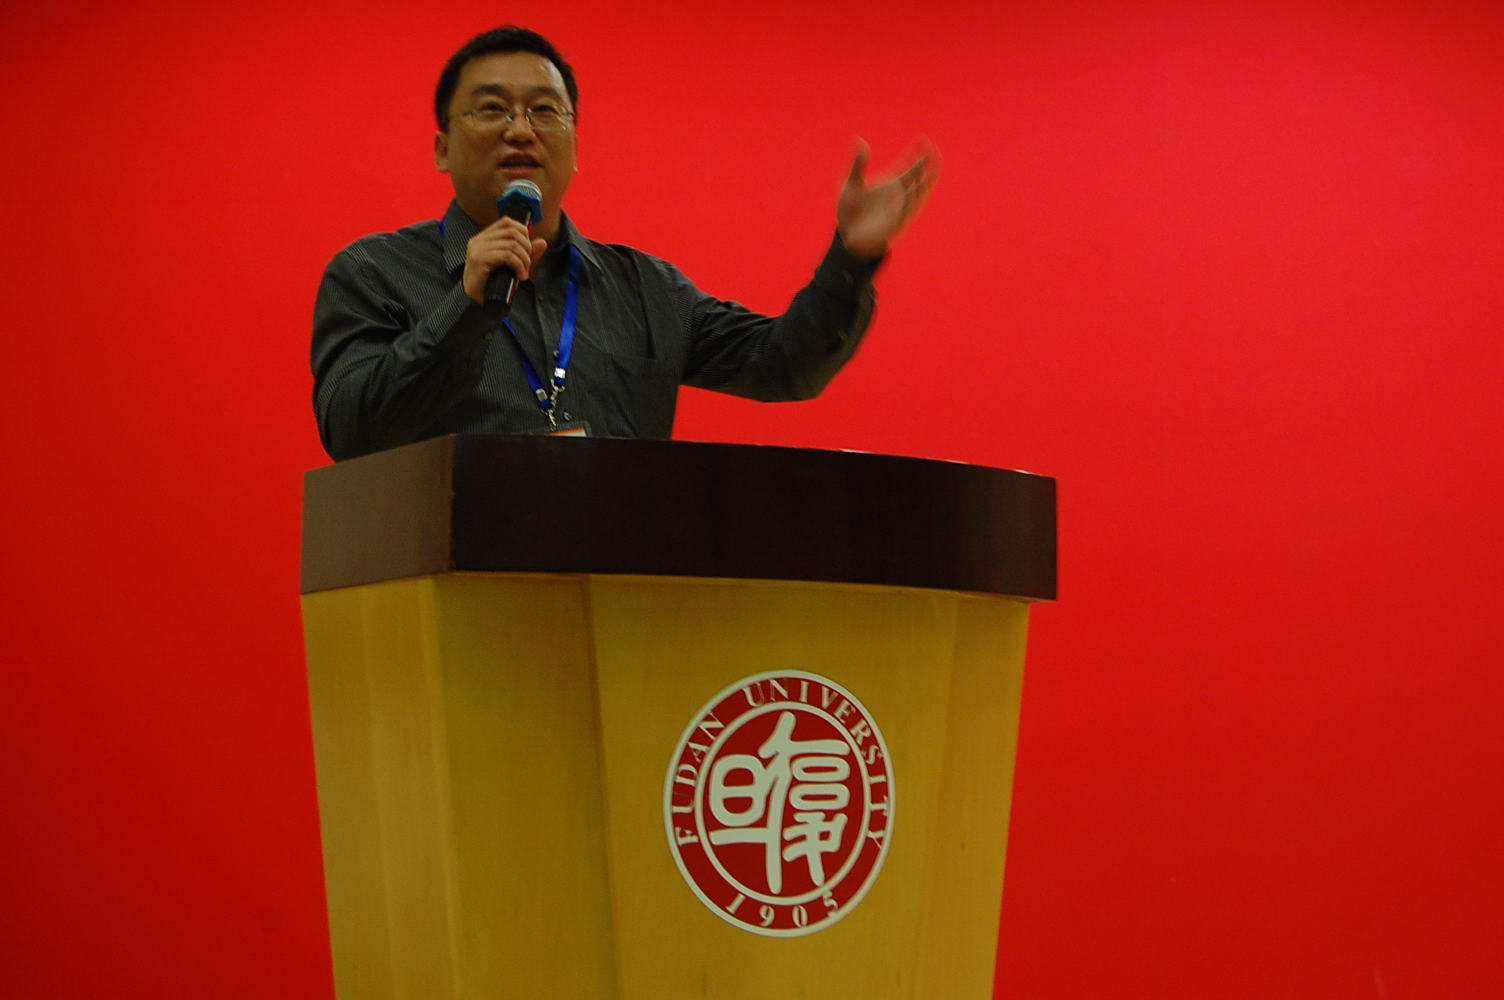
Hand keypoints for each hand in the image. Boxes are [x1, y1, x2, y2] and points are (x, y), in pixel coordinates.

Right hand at [463, 217, 547, 303]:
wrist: (475, 302)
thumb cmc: (491, 285)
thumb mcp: (512, 267)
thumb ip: (525, 254)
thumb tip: (542, 242)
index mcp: (484, 238)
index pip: (507, 222)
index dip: (523, 232)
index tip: (527, 249)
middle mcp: (478, 240)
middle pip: (512, 231)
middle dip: (526, 247)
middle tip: (527, 264)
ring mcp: (477, 249)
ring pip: (511, 244)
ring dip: (524, 259)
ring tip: (524, 272)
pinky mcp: (479, 259)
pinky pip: (507, 256)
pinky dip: (519, 265)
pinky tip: (520, 276)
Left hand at [836, 140, 938, 260]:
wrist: (847, 236)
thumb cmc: (850, 209)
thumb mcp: (851, 183)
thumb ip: (858, 163)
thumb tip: (859, 140)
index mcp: (891, 183)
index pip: (908, 165)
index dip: (916, 153)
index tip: (923, 139)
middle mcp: (899, 194)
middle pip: (917, 176)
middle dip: (926, 163)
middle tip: (933, 147)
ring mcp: (899, 208)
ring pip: (918, 192)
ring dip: (926, 180)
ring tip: (934, 166)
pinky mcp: (896, 222)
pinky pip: (906, 210)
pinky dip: (911, 200)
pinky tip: (915, 189)